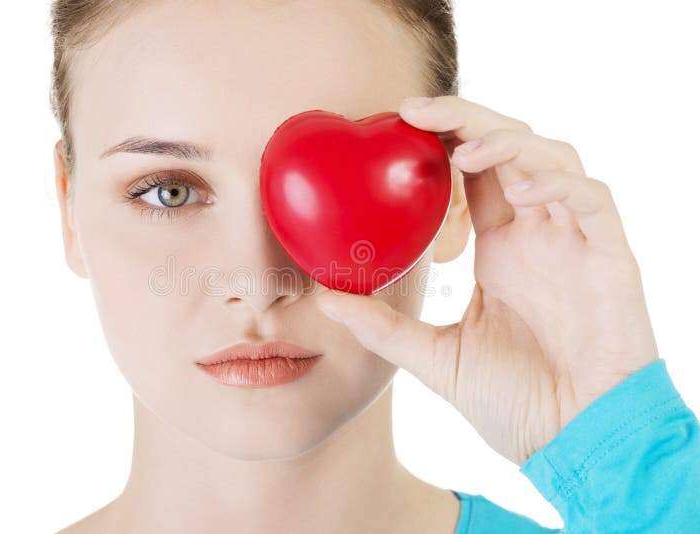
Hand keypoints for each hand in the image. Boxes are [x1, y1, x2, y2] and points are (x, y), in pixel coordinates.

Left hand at [315, 95, 658, 465]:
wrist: (574, 445)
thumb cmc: (515, 403)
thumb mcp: (435, 357)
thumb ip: (385, 326)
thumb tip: (325, 298)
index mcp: (500, 248)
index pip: (473, 173)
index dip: (442, 141)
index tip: (396, 126)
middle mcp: (536, 234)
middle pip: (509, 148)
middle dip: (467, 119)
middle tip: (413, 110)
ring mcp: (574, 242)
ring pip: (551, 159)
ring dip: (507, 142)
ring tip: (460, 151)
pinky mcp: (610, 259)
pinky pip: (592, 200)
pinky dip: (558, 183)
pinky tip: (519, 188)